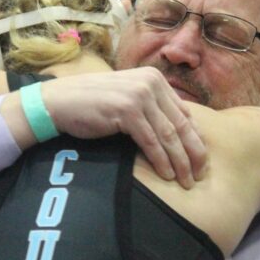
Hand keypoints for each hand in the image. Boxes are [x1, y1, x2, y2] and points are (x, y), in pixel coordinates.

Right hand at [42, 67, 206, 188]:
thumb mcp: (128, 99)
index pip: (184, 113)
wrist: (59, 102)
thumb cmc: (92, 104)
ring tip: (186, 180)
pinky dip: (161, 160)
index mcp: (155, 79)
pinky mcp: (127, 110)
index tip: (200, 160)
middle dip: (194, 153)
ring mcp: (139, 95)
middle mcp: (150, 83)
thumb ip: (152, 109)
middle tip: (200, 175)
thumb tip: (177, 133)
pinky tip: (167, 174)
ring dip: (180, 162)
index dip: (195, 139)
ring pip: (169, 135)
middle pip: (181, 125)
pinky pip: (151, 141)